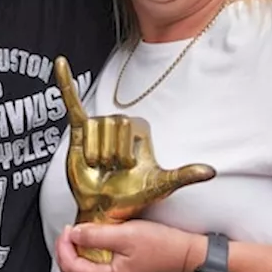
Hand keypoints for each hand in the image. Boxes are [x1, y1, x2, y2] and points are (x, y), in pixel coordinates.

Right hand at [53, 56, 215, 263]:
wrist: (103, 208)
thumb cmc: (131, 197)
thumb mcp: (159, 185)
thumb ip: (183, 176)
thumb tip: (210, 170)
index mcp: (139, 129)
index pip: (128, 126)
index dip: (125, 151)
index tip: (128, 168)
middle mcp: (119, 123)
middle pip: (110, 125)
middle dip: (109, 153)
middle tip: (111, 170)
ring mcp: (98, 126)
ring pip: (92, 130)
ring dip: (94, 154)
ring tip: (98, 168)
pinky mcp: (78, 130)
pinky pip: (72, 103)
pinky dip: (65, 82)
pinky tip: (60, 63)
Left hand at [55, 220, 197, 271]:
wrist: (183, 253)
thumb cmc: (160, 246)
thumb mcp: (126, 235)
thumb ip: (97, 235)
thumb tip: (74, 233)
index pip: (71, 266)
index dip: (64, 246)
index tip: (68, 228)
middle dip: (64, 251)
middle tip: (69, 231)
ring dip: (72, 253)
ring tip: (77, 233)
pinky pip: (90, 267)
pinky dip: (83, 255)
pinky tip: (89, 239)